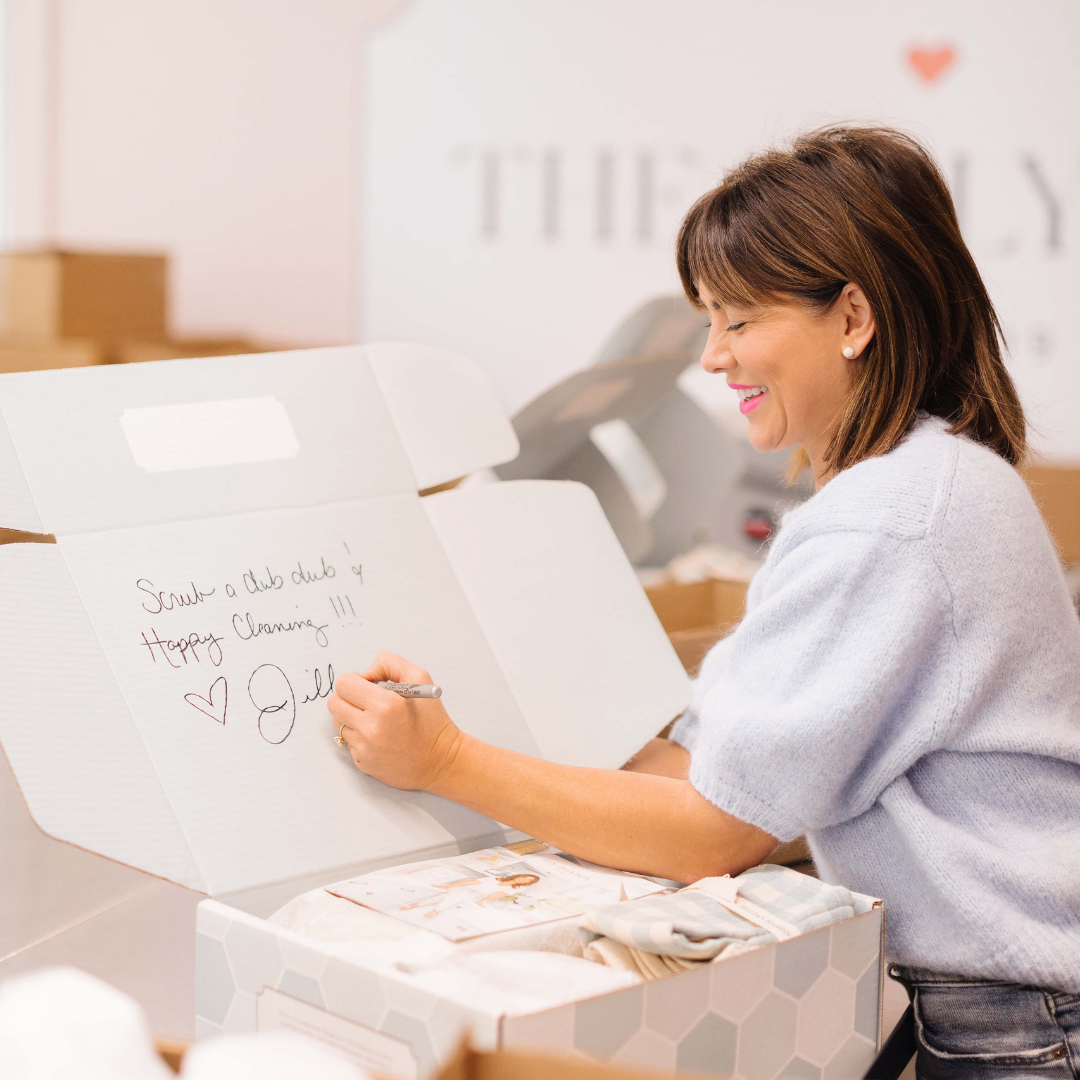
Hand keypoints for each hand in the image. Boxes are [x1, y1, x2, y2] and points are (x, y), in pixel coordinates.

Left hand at [327, 652, 464, 790]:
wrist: (441, 760)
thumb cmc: (432, 719)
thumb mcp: (420, 678)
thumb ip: (389, 664)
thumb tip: (364, 673)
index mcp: (386, 705)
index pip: (344, 684)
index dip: (354, 680)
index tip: (366, 685)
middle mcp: (371, 728)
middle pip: (334, 703)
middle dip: (348, 697)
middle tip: (366, 700)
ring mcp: (364, 748)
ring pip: (339, 722)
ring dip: (352, 717)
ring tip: (375, 719)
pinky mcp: (362, 763)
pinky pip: (348, 741)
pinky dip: (359, 736)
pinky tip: (380, 737)